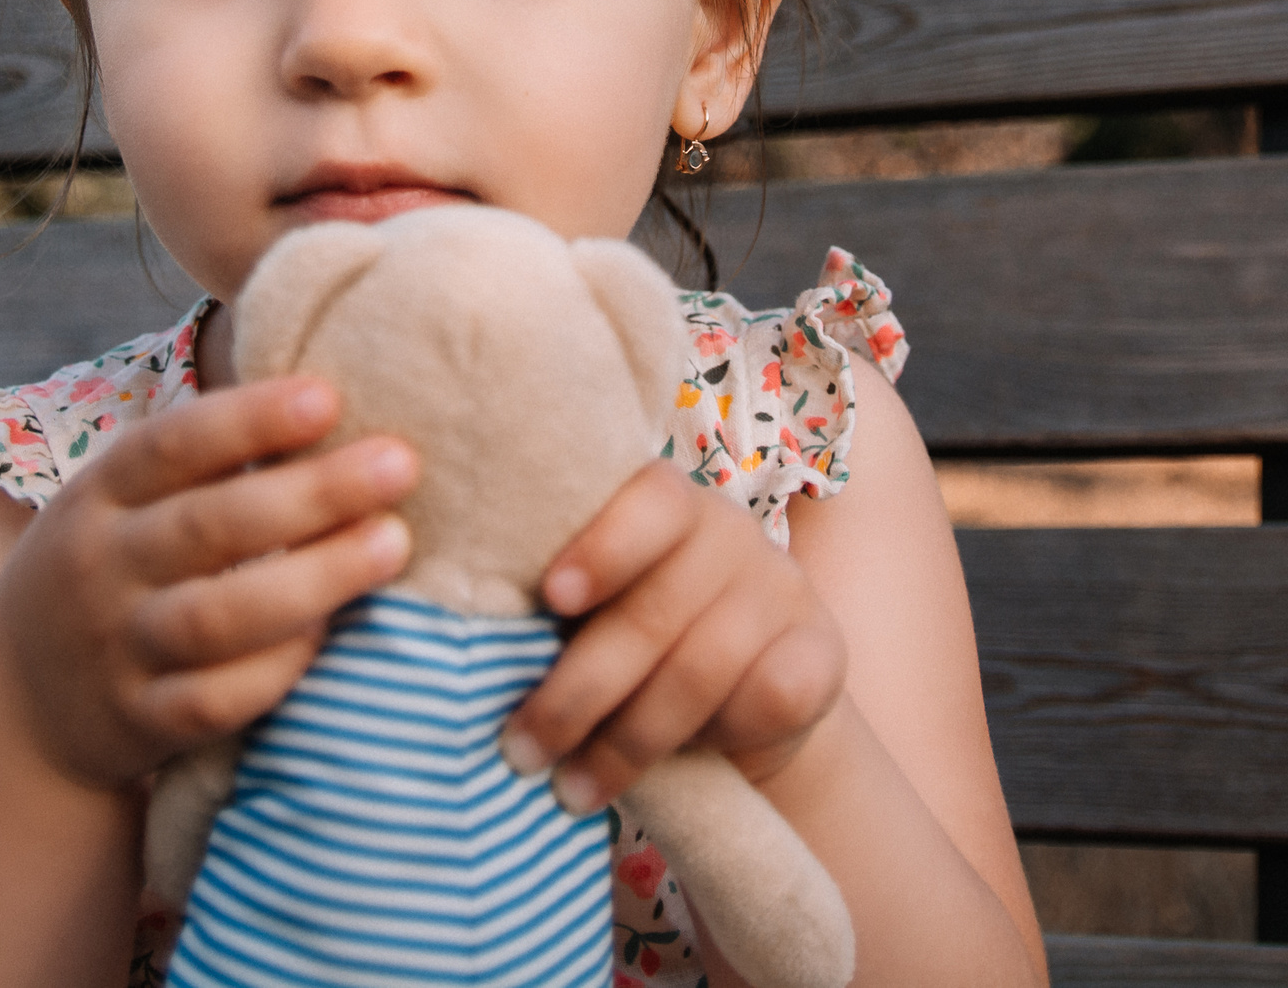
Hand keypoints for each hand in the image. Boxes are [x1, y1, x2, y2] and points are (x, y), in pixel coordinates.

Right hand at [0, 376, 417, 792]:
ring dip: (313, 578)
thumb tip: (334, 401)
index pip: (170, 445)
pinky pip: (215, 701)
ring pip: (217, 616)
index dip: (248, 419)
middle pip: (207, 526)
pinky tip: (333, 636)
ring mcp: (118, 648)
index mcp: (98, 497)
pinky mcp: (141, 722)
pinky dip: (278, 668)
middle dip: (311, 492)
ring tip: (392, 543)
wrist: (23, 705)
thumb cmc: (112, 572)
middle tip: (401, 462)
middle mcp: (101, 568)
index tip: (329, 396)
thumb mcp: (120, 506)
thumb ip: (200, 465)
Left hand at [499, 461, 846, 811]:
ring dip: (627, 740)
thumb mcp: (596, 609)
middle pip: (656, 610)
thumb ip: (555, 600)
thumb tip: (462, 630)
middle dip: (578, 691)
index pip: (649, 500)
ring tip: (569, 788)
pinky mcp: (825, 653)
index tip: (551, 596)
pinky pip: (771, 697)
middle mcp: (730, 533)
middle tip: (521, 750)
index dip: (602, 548)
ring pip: (703, 668)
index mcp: (665, 503)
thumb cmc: (634, 643)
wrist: (742, 703)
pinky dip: (718, 736)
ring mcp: (784, 588)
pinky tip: (675, 768)